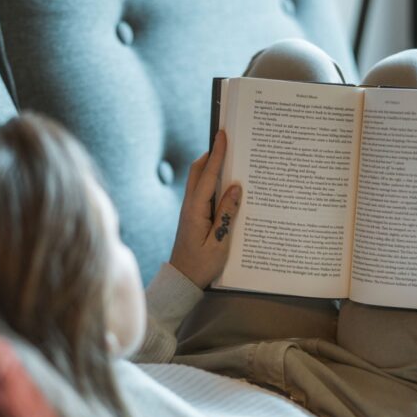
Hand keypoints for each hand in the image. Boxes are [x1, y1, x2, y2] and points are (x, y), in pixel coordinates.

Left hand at [169, 131, 241, 288]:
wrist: (182, 280)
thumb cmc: (201, 265)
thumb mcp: (219, 242)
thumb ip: (227, 214)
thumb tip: (234, 187)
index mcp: (195, 210)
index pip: (207, 175)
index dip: (216, 154)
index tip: (223, 135)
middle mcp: (189, 206)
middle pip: (198, 171)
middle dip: (212, 153)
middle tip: (226, 139)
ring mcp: (189, 210)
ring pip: (199, 180)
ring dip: (211, 166)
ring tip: (229, 156)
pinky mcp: (192, 216)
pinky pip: (202, 191)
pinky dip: (211, 181)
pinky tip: (225, 183)